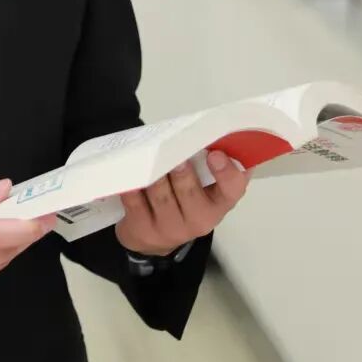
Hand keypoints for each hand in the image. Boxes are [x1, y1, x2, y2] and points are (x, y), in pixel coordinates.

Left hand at [114, 151, 248, 255]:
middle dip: (181, 172)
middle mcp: (200, 219)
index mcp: (219, 202)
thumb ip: (205, 160)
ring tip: (149, 157)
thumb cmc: (183, 197)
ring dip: (154, 175)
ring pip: (161, 196)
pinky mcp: (144, 230)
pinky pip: (135, 202)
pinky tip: (129, 172)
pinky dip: (131, 185)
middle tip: (174, 154)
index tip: (215, 154)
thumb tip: (206, 127)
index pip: (232, 190)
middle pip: (190, 193)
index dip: (226, 173)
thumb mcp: (202, 183)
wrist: (156, 234)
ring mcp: (170, 229)